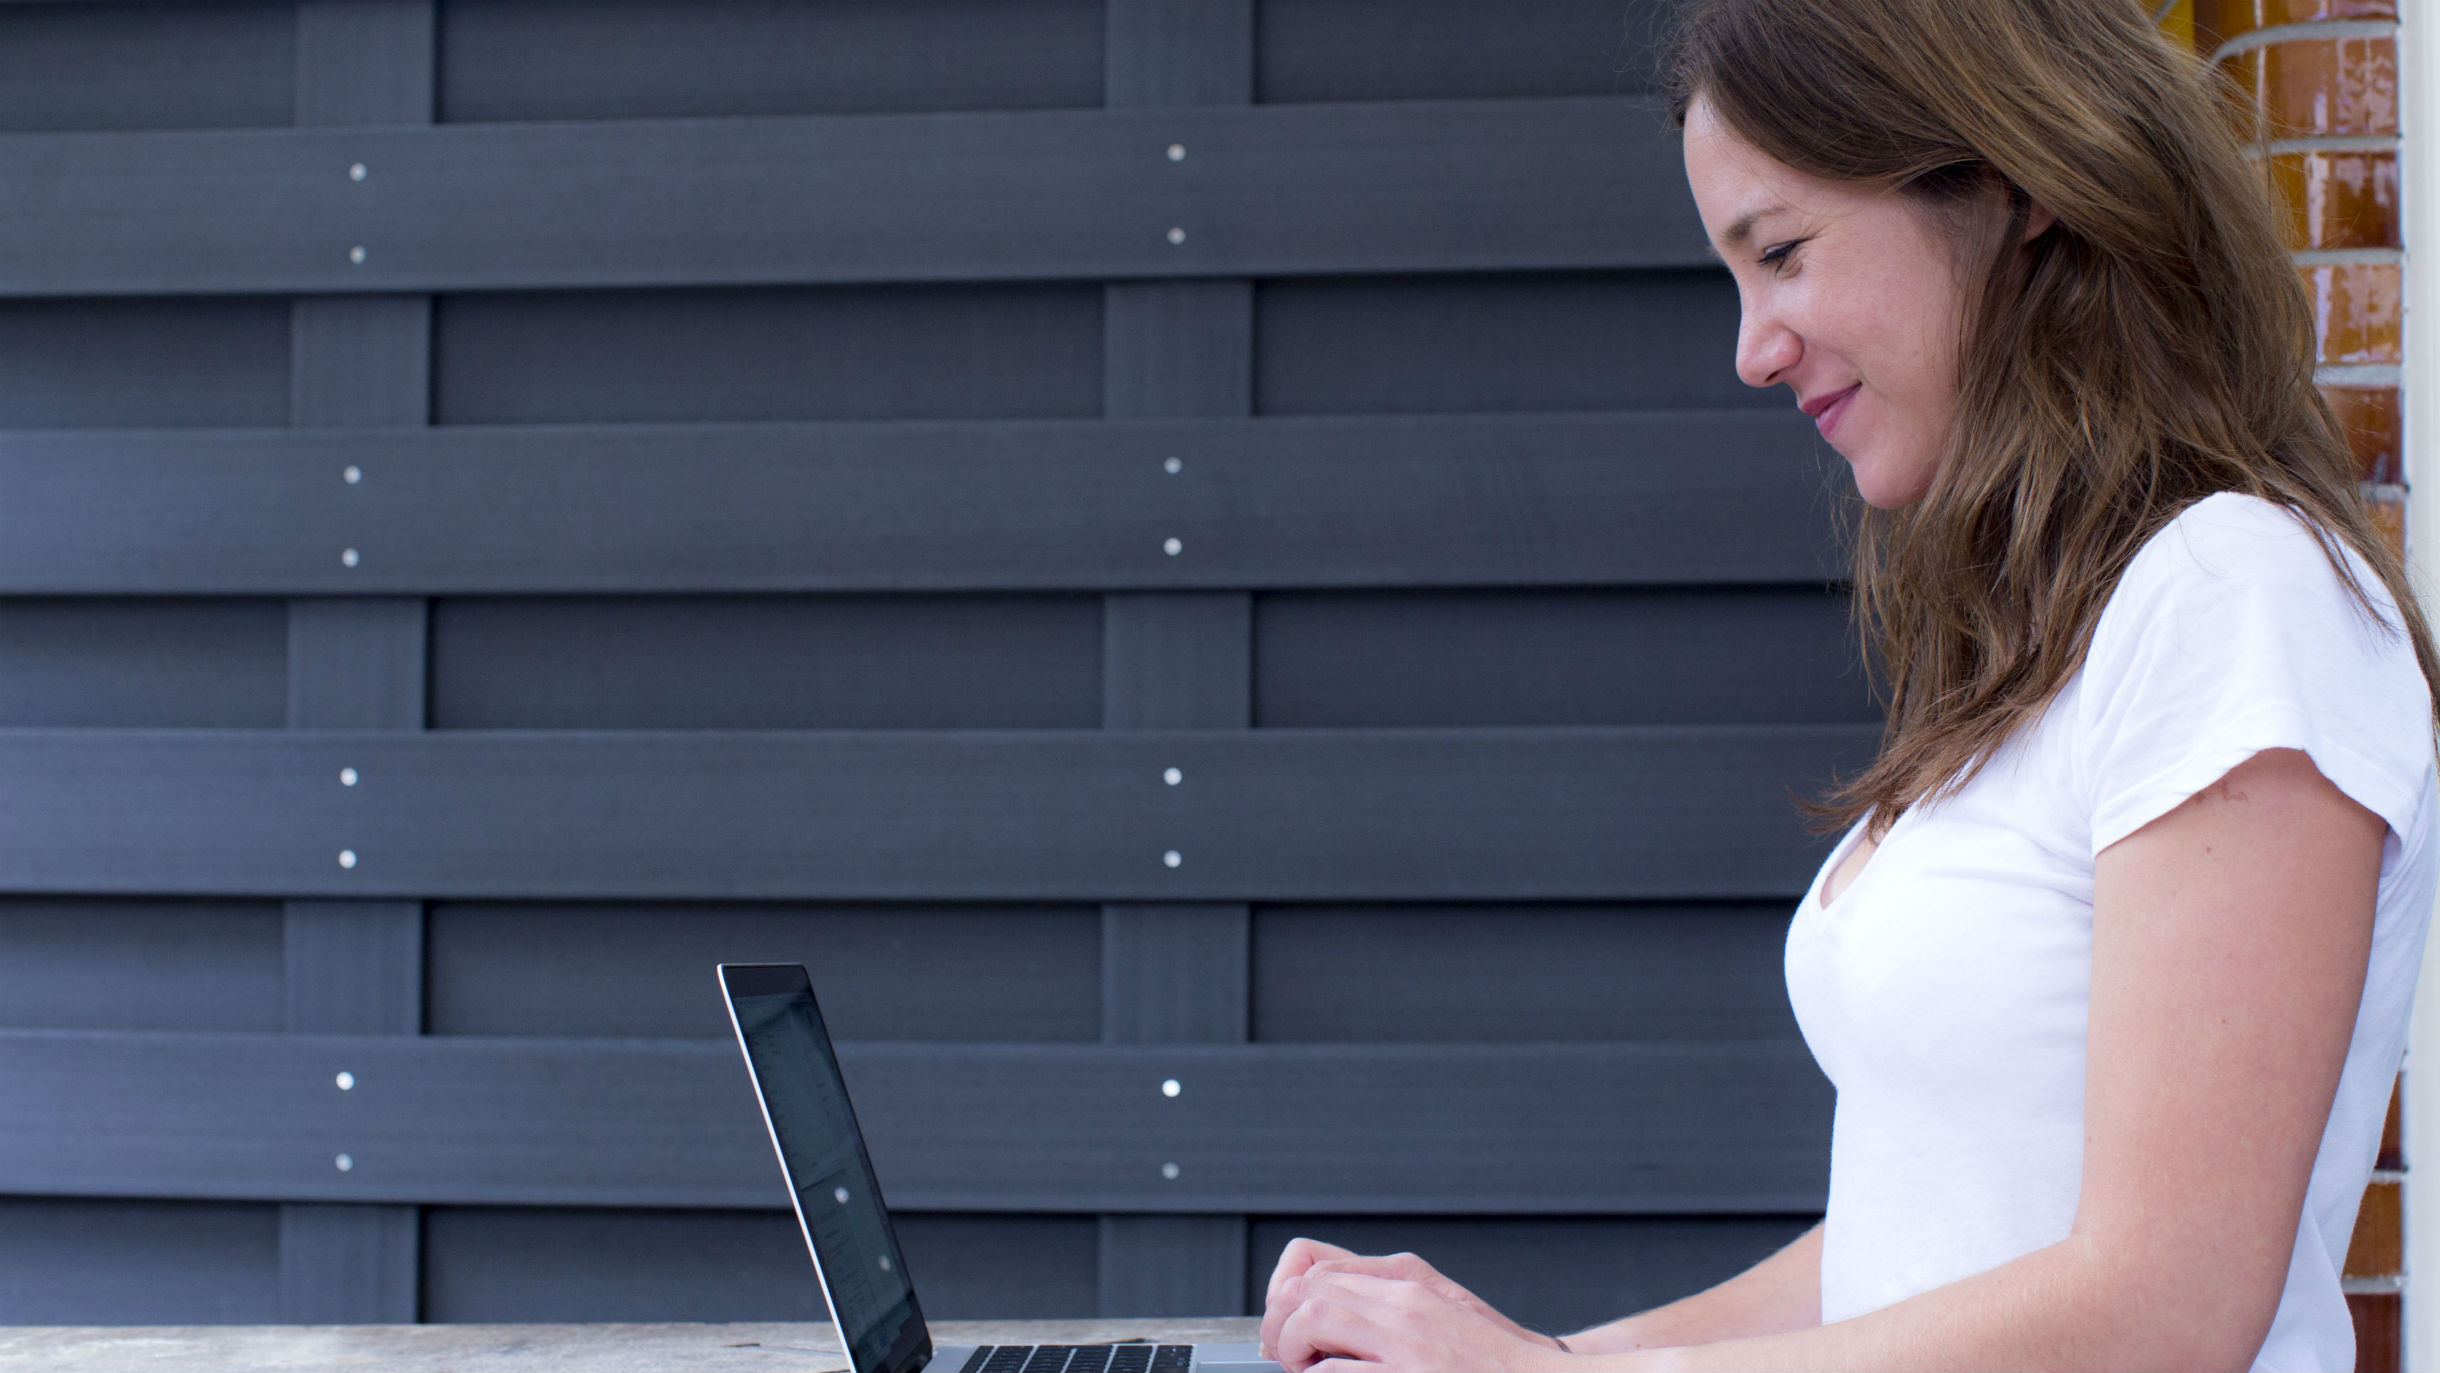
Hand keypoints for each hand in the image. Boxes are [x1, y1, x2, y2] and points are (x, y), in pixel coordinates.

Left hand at [1258, 1239, 1568, 1371]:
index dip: (1285, 1298)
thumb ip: (1386, 1298)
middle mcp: (1407, 1302)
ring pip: (1315, 1321)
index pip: (1315, 1265)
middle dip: (1281, 1326)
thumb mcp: (1440, 1309)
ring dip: (1296, 1353)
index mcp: (1410, 1279)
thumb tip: (1318, 1306)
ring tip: (1304, 1372)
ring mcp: (1409, 1341)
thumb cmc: (1493, 1360)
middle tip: (1285, 1358)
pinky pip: (1338, 1372)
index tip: (1286, 1328)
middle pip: (1308, 1291)